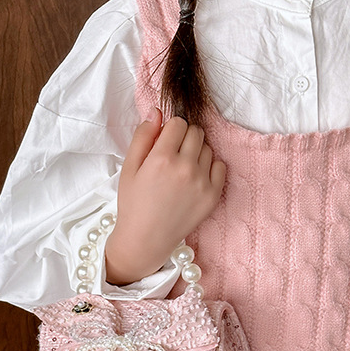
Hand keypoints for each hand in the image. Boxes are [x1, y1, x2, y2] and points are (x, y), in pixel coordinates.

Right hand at [105, 109, 225, 285]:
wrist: (146, 239)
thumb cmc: (134, 203)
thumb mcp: (129, 167)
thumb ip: (143, 136)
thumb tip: (157, 111)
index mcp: (162, 158)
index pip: (178, 122)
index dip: (170, 129)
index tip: (165, 141)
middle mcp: (185, 168)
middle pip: (196, 132)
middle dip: (184, 137)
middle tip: (173, 155)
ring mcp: (202, 182)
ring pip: (208, 148)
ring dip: (197, 152)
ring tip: (182, 170)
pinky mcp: (213, 195)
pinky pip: (220, 166)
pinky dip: (209, 167)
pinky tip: (195, 178)